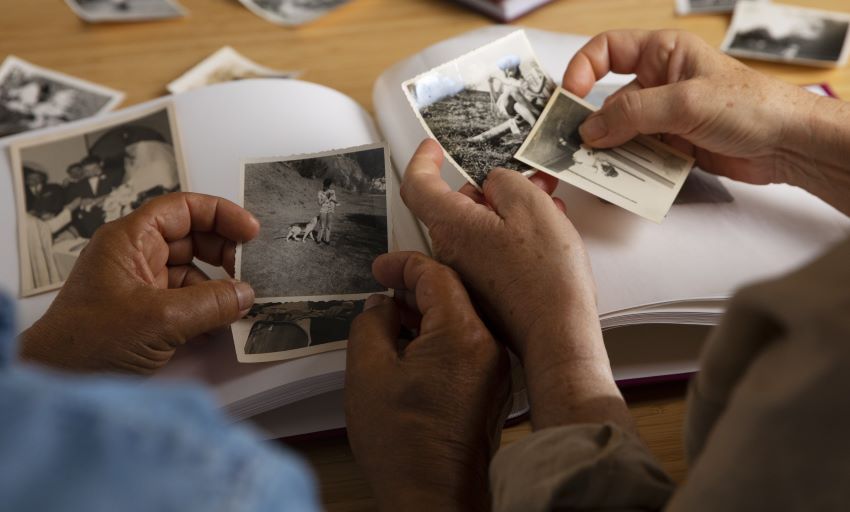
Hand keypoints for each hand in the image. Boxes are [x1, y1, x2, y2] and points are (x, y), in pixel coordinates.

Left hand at [20, 192, 259, 373]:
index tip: (251, 232)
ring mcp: (140, 284)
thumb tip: (246, 294)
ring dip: (218, 286)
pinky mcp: (145, 312)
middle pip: (192, 237)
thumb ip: (210, 303)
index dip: (221, 214)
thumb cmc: (88, 342)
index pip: (182, 209)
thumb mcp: (160, 319)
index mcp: (129, 240)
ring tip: (240, 304)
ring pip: (192, 270)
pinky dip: (206, 309)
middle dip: (224, 252)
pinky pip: (185, 299)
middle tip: (251, 270)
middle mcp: (135, 256)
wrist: (56, 381)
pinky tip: (219, 326)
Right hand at [346, 252, 509, 510]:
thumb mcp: (368, 372)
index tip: (381, 268)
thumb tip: (380, 306)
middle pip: (454, 295)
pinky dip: (440, 338)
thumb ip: (371, 324)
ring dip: (426, 314)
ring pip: (461, 321)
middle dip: (415, 288)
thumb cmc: (405, 447)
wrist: (433, 498)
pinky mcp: (492, 390)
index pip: (437, 275)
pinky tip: (413, 350)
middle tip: (383, 291)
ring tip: (392, 322)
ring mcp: (495, 371)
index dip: (403, 265)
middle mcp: (489, 349)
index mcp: (463, 336)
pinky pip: (467, 347)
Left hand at [400, 140, 630, 430]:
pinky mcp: (485, 289)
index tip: (434, 148)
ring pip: (480, 227)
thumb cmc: (545, 276)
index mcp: (453, 226)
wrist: (557, 334)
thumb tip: (494, 184)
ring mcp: (467, 273)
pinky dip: (512, 234)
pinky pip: (491, 250)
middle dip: (491, 187)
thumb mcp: (531, 206)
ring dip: (509, 210)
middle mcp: (451, 250)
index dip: (423, 160)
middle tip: (529, 177)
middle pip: (458, 205)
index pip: (418, 185)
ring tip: (549, 202)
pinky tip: (546, 232)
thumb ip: (506, 181)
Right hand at [564, 30, 849, 214]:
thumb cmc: (751, 106)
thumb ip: (633, 113)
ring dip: (610, 152)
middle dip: (592, 125)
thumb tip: (589, 129)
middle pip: (608, 100)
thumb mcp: (685, 102)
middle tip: (574, 147)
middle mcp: (659, 82)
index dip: (582, 70)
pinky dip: (629, 169)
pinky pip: (639, 157)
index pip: (607, 51)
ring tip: (597, 171)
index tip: (569, 97)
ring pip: (621, 134)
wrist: (790, 145)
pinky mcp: (673, 146)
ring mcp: (665, 116)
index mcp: (662, 53)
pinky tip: (623, 183)